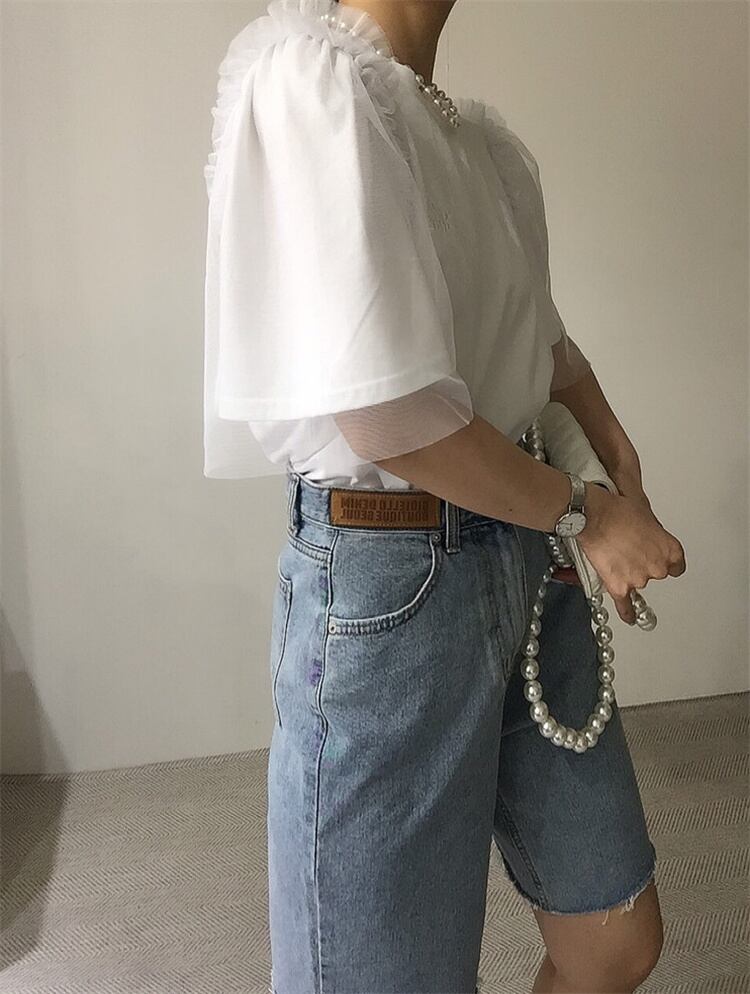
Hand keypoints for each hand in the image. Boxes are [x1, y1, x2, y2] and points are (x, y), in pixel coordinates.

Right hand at [577, 483, 686, 623]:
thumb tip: (649, 535)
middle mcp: (658, 568)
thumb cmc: (618, 511)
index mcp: (670, 550)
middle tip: (629, 550)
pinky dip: (628, 613)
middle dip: (643, 564)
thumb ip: (653, 532)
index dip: (667, 562)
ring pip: (637, 583)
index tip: (664, 563)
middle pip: (656, 573)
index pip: (677, 566)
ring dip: (628, 575)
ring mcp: (639, 580)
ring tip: (614, 556)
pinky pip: (626, 606)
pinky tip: (630, 617)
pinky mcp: (620, 588)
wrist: (594, 517)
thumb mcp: (646, 513)